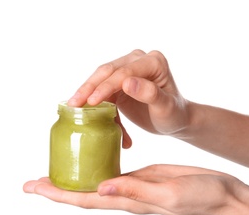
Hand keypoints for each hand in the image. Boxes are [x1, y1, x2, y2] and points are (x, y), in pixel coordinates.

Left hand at [23, 164, 243, 214]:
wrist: (221, 193)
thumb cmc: (202, 195)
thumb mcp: (169, 193)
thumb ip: (136, 191)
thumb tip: (101, 187)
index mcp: (133, 201)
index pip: (87, 200)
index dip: (60, 195)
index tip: (35, 188)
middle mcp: (129, 195)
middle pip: (86, 193)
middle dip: (59, 188)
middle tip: (34, 180)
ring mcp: (137, 185)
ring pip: (98, 182)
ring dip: (76, 178)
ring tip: (57, 169)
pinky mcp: (146, 174)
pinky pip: (115, 171)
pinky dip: (98, 166)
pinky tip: (92, 159)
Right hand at [68, 50, 189, 147]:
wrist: (175, 120)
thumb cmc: (174, 115)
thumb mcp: (166, 108)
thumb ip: (151, 94)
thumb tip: (128, 82)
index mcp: (154, 62)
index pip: (124, 72)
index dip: (106, 87)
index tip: (91, 102)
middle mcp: (139, 60)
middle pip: (108, 71)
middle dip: (89, 87)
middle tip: (74, 104)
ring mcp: (129, 68)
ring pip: (102, 78)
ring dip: (88, 93)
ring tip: (74, 109)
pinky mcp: (120, 80)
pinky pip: (104, 89)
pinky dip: (96, 102)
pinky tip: (86, 112)